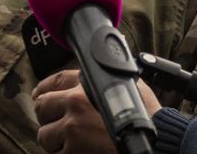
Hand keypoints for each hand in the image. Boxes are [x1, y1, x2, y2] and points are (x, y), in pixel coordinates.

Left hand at [31, 69, 162, 152]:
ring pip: (45, 135)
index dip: (43, 88)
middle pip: (41, 107)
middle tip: (57, 124)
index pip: (54, 80)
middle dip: (47, 117)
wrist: (158, 144)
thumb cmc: (148, 116)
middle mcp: (75, 103)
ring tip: (70, 142)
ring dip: (55, 140)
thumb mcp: (131, 84)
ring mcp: (72, 129)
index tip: (38, 95)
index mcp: (87, 83)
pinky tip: (77, 152)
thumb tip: (112, 51)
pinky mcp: (73, 153)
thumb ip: (112, 72)